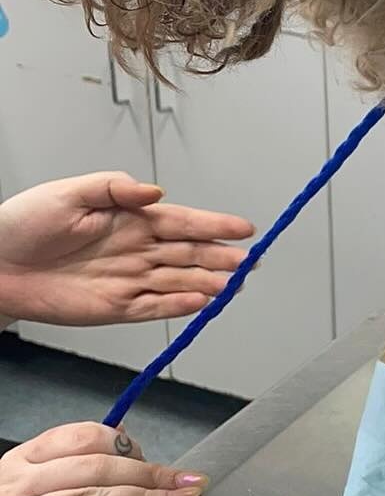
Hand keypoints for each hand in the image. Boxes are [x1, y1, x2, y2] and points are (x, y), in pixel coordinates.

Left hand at [0, 173, 253, 325]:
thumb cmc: (23, 223)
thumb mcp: (69, 192)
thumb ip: (115, 188)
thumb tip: (155, 191)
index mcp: (130, 218)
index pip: (183, 222)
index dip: (215, 224)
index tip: (245, 228)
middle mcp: (137, 249)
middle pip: (190, 254)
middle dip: (223, 257)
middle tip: (250, 261)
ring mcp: (129, 279)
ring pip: (180, 282)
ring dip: (209, 283)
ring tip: (235, 285)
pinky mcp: (116, 307)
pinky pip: (155, 307)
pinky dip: (180, 307)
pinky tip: (202, 303)